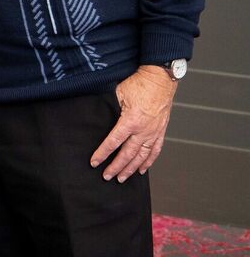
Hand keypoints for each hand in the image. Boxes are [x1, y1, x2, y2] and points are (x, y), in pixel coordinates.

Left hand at [90, 65, 177, 181]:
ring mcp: (154, 132)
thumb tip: (97, 115)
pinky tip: (142, 169)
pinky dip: (149, 161)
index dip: (102, 153)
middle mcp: (143, 130)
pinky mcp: (161, 130)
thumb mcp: (118, 93)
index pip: (113, 142)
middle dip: (116, 167)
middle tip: (107, 176)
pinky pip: (155, 150)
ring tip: (122, 178)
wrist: (160, 78)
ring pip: (142, 156)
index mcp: (130, 121)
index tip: (94, 162)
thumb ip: (109, 107)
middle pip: (128, 154)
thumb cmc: (138, 83)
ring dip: (131, 168)